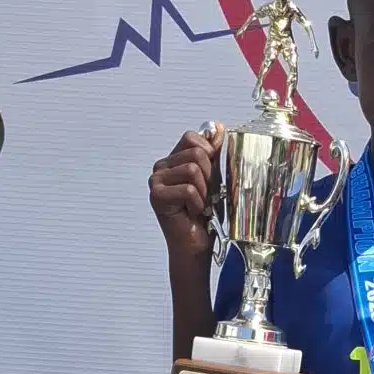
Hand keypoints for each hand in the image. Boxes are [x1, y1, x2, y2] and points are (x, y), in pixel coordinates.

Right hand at [148, 124, 222, 263]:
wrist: (195, 246)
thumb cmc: (204, 216)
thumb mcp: (214, 178)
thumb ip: (213, 152)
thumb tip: (218, 128)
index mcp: (173, 159)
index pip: (192, 137)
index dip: (209, 154)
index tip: (211, 177)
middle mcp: (161, 167)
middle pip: (195, 153)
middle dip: (209, 176)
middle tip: (205, 196)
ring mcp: (156, 181)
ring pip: (193, 169)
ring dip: (204, 191)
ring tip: (199, 205)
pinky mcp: (157, 195)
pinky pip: (188, 189)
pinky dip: (197, 203)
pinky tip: (192, 213)